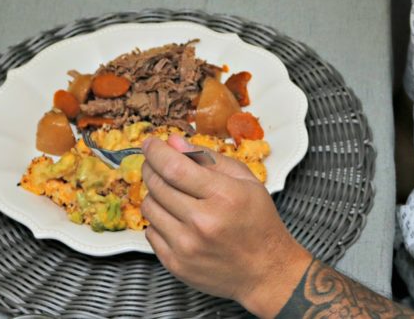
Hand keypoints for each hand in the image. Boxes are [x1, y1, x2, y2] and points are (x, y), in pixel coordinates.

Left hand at [141, 134, 312, 316]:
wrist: (265, 270)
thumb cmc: (258, 222)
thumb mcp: (245, 180)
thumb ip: (208, 158)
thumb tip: (173, 142)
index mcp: (223, 196)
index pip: (174, 167)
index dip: (156, 151)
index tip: (150, 143)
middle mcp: (202, 222)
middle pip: (157, 185)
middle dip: (152, 167)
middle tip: (157, 162)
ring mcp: (187, 246)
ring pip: (148, 207)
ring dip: (154, 194)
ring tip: (172, 193)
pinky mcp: (176, 264)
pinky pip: (150, 232)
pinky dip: (158, 220)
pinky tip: (176, 218)